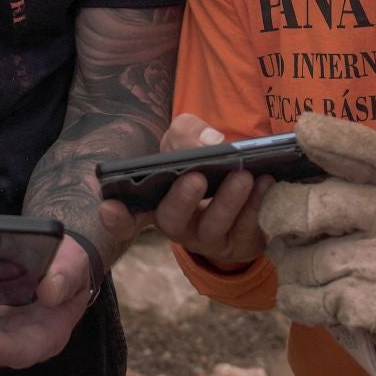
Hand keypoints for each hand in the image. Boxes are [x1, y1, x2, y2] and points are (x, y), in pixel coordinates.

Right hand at [99, 114, 271, 272]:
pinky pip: (247, 230)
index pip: (128, 217)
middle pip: (171, 222)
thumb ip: (189, 132)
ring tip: (242, 176)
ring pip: (212, 228)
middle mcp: (178, 225)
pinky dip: (256, 205)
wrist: (242, 179)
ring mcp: (208, 239)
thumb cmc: (200, 159)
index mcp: (155, 201)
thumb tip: (210, 142)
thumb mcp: (187, 137)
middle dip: (181, 201)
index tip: (109, 208)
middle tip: (195, 178)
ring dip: (227, 202)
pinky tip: (265, 182)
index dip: (116, 217)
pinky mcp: (240, 244)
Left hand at [259, 113, 375, 375]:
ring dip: (288, 261)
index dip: (330, 138)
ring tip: (303, 259)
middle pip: (303, 209)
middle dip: (277, 214)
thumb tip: (297, 142)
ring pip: (294, 260)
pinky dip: (295, 296)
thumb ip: (357, 163)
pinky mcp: (364, 308)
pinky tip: (309, 290)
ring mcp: (374, 265)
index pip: (365, 151)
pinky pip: (301, 299)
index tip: (305, 130)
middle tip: (280, 221)